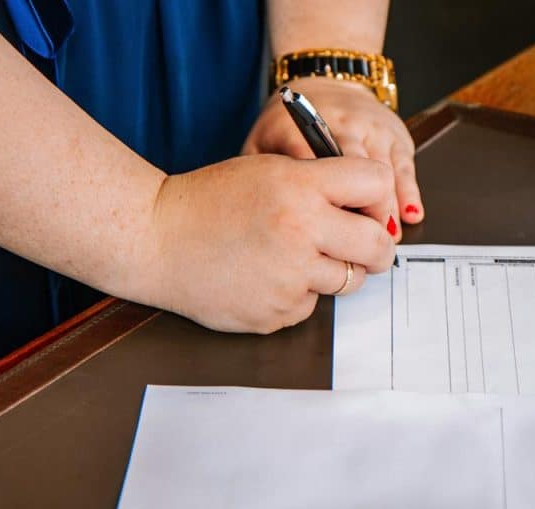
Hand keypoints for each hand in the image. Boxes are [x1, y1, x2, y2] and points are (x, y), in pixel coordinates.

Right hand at [141, 154, 396, 333]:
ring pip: (349, 281)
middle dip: (376, 248)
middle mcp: (301, 231)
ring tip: (298, 256)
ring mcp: (290, 277)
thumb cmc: (210, 201)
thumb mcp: (269, 170)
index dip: (377, 198)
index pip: (377, 184)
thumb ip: (321, 183)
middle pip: (378, 246)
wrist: (155, 239)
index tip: (368, 208)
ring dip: (335, 271)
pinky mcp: (277, 312)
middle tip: (363, 247)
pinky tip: (267, 276)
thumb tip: (373, 209)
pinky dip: (298, 293)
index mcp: (301, 187)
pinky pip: (311, 304)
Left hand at [243, 76, 422, 239]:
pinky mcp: (395, 134)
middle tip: (361, 245)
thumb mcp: (261, 144)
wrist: (325, 85)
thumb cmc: (289, 126)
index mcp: (299, 127)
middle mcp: (339, 123)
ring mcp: (370, 127)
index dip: (320, 200)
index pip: (310, 163)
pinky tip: (409, 216)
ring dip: (386, 206)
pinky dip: (408, 192)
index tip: (324, 232)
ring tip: (384, 239)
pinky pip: (403, 166)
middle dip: (361, 207)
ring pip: (383, 169)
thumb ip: (257, 175)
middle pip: (353, 168)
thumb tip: (257, 219)